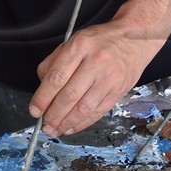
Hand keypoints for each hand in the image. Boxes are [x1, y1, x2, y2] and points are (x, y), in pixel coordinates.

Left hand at [29, 19, 161, 136]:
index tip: (35, 110)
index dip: (43, 98)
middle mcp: (96, 62)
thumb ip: (55, 61)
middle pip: (69, 95)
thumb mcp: (75, 40)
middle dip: (53, 115)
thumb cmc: (101, 40)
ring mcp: (109, 78)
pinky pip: (98, 112)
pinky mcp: (118, 91)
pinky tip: (71, 127)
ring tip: (55, 130)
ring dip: (66, 123)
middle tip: (44, 125)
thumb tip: (42, 89)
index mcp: (80, 46)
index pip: (56, 77)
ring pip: (83, 107)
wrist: (135, 39)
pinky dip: (82, 123)